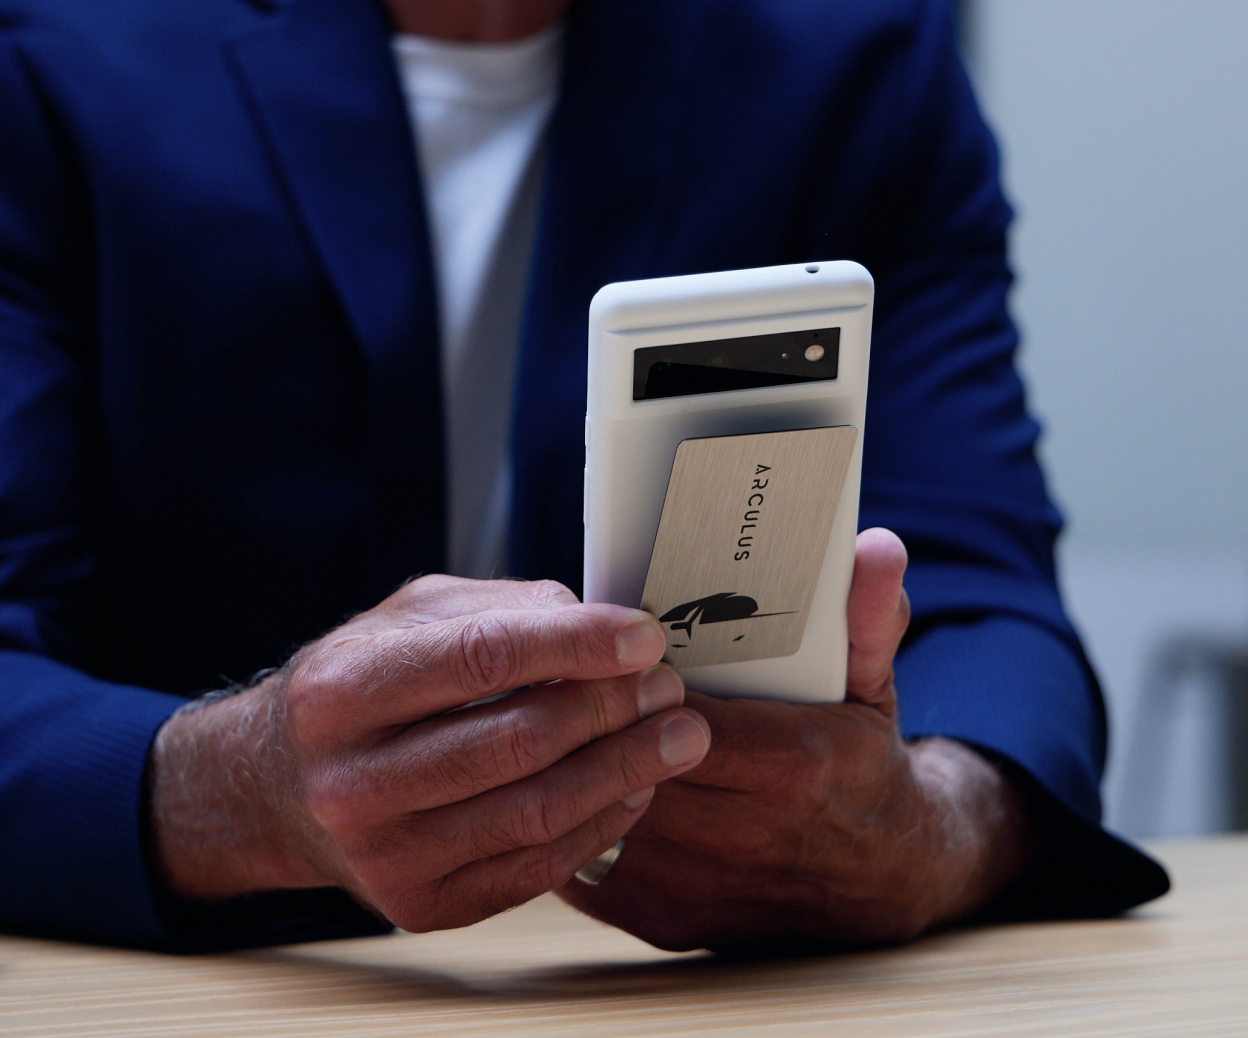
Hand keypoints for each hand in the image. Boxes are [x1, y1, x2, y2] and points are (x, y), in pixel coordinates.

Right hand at [149, 576, 710, 930]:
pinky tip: (634, 787)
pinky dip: (603, 823)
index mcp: (344, 692)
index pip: (481, 657)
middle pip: (519, 742)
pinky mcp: (423, 904)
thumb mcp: (406, 620)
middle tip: (667, 685)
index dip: (576, 645)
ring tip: (676, 732)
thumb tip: (597, 624)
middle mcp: (354, 782)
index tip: (643, 636)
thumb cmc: (359, 690)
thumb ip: (499, 607)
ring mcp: (387, 855)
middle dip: (614, 708)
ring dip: (628, 768)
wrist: (283, 789)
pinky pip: (539, 867)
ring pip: (539, 812)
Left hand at [558, 529, 1034, 951]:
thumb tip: (879, 548)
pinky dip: (568, 818)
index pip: (675, 712)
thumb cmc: (860, 768)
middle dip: (589, 718)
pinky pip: (584, 860)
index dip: (632, 681)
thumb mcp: (873, 688)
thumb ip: (868, 618)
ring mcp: (692, 885)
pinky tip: (563, 778)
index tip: (612, 653)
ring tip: (553, 720)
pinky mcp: (660, 918)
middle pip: (622, 760)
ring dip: (568, 765)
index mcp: (784, 766)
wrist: (878, 880)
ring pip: (591, 810)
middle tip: (568, 678)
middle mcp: (735, 834)